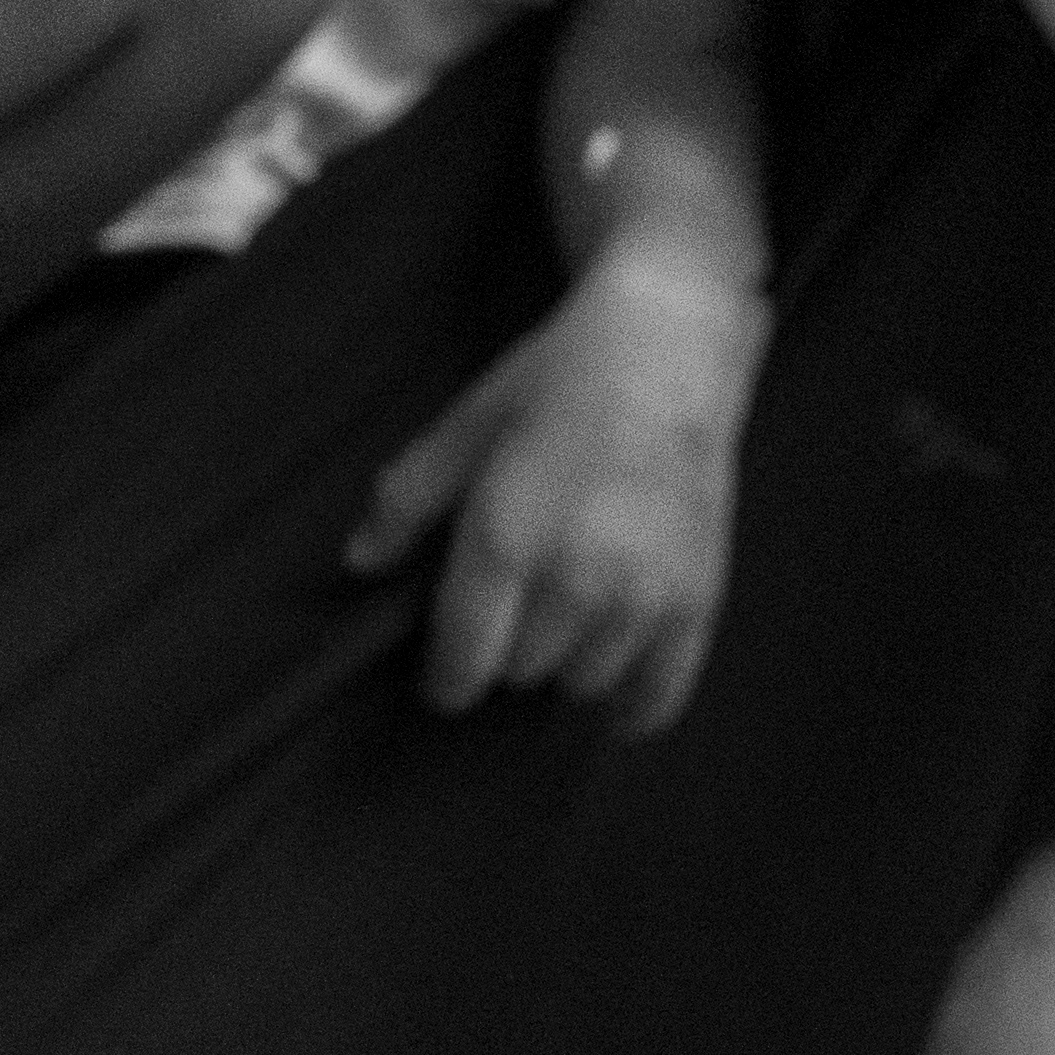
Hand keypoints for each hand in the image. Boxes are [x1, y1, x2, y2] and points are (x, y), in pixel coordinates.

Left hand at [348, 259, 755, 727]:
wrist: (667, 347)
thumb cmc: (555, 380)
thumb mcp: (466, 426)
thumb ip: (406, 500)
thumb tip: (358, 563)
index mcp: (506, 537)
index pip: (463, 660)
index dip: (443, 677)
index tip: (441, 673)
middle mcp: (575, 578)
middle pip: (518, 673)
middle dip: (504, 649)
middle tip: (511, 606)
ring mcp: (642, 594)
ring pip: (580, 685)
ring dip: (564, 661)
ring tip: (564, 613)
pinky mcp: (696, 600)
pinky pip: (656, 697)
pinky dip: (629, 707)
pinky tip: (613, 695)